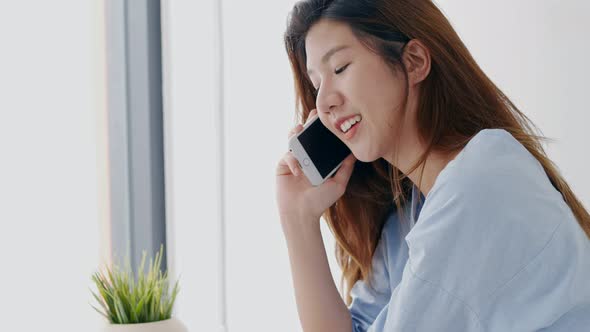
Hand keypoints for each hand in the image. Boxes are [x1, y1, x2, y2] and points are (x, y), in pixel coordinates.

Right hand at [275, 109, 356, 224]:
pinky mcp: (283, 166)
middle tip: (313, 115)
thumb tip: (354, 153)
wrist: (302, 213)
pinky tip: (299, 171)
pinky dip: (293, 160)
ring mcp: (294, 161)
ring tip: (300, 129)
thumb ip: (345, 168)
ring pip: (293, 141)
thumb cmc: (320, 201)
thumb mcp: (338, 184)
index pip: (319, 141)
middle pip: (305, 136)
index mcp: (318, 160)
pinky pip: (287, 156)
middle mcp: (305, 158)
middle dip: (308, 124)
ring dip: (296, 133)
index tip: (327, 118)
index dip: (321, 129)